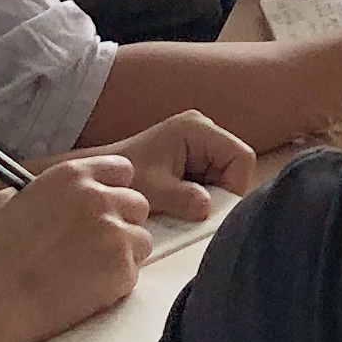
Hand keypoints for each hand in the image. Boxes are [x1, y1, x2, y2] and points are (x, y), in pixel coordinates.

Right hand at [0, 155, 153, 341]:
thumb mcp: (4, 203)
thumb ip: (37, 191)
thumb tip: (46, 194)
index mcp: (72, 176)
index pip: (121, 169)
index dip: (114, 188)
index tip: (105, 204)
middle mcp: (100, 198)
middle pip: (137, 204)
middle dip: (123, 220)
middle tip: (97, 242)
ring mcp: (116, 234)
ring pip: (142, 237)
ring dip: (125, 251)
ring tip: (93, 268)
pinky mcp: (124, 268)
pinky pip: (135, 269)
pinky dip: (118, 279)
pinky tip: (90, 287)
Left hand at [89, 109, 256, 225]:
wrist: (100, 181)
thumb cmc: (124, 179)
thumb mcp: (153, 191)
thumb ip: (182, 198)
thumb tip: (207, 209)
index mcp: (197, 128)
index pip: (241, 158)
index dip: (234, 186)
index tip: (210, 209)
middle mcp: (203, 130)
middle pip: (235, 167)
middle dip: (218, 194)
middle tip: (193, 213)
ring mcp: (199, 144)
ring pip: (224, 177)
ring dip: (207, 197)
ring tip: (181, 208)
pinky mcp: (193, 159)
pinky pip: (211, 181)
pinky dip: (199, 197)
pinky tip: (179, 204)